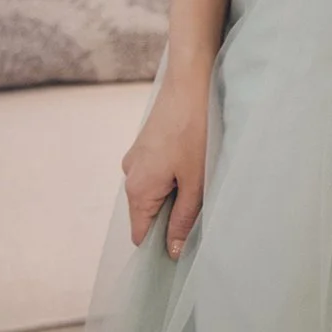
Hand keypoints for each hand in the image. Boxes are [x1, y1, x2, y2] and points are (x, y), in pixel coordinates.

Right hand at [123, 69, 212, 257]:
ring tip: (200, 186)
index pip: (140, 234)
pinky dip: (172, 178)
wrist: (191, 80)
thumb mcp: (195, 181)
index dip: (160, 246)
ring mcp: (136, 157)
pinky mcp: (146, 144)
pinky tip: (194, 167)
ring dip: (174, 195)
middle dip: (170, 219)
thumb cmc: (195, 129)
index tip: (183, 250)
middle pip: (146, 213)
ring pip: (153, 192)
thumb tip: (172, 251)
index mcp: (137, 189)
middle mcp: (130, 174)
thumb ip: (183, 219)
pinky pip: (156, 173)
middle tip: (201, 215)